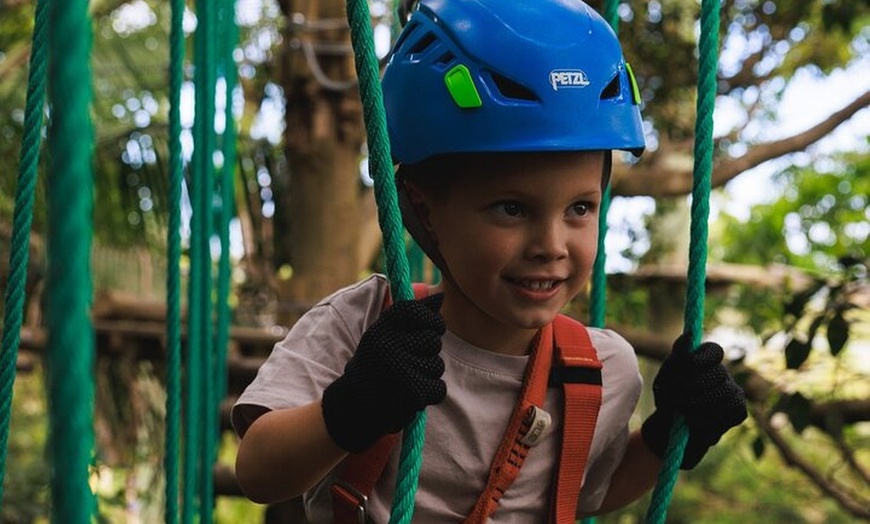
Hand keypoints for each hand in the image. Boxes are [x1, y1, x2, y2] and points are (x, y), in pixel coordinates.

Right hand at [322, 294, 446, 452]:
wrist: (353, 407)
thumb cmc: (374, 366)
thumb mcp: (384, 336)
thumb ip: (410, 316)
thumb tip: (441, 296)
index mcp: (381, 328)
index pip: (419, 312)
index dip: (433, 321)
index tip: (434, 329)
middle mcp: (388, 345)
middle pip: (433, 340)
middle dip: (428, 353)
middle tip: (408, 363)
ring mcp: (399, 369)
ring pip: (436, 365)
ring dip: (428, 375)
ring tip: (406, 380)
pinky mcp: (410, 392)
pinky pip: (438, 388)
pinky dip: (430, 393)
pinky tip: (412, 395)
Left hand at [641, 334, 746, 468]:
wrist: (670, 433)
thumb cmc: (667, 400)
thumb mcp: (665, 378)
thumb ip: (677, 357)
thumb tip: (688, 336)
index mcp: (704, 360)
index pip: (714, 350)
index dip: (702, 358)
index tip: (686, 367)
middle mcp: (721, 372)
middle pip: (718, 373)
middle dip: (694, 387)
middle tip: (676, 400)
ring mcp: (733, 391)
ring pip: (724, 393)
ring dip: (700, 405)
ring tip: (683, 413)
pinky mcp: (739, 410)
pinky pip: (731, 410)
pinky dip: (711, 418)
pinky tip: (698, 423)